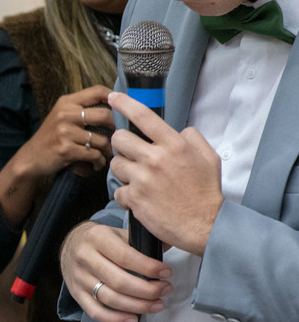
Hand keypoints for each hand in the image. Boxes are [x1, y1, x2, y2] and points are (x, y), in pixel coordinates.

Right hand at [0, 84, 112, 227]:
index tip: (123, 108)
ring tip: (104, 155)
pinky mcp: (66, 149)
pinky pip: (94, 154)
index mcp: (66, 102)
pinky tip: (95, 164)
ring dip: (107, 150)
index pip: (98, 91)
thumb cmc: (51, 139)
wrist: (30, 159)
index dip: (115, 98)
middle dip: (116, 128)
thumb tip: (116, 108)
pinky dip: (98, 162)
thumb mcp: (61, 117)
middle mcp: (65, 114)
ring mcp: (65, 132)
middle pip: (106, 115)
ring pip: (102, 139)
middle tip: (119, 137)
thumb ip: (82, 110)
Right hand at [60, 221, 172, 321]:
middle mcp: (85, 258)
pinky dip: (116, 319)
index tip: (166, 272)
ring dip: (138, 306)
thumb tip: (171, 244)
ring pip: (110, 298)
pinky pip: (95, 312)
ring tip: (157, 305)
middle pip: (119, 281)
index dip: (149, 268)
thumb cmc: (101, 240)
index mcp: (97, 238)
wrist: (70, 245)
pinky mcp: (76, 294)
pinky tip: (133, 318)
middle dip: (148, 290)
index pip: (126, 257)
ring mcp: (79, 278)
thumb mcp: (117, 231)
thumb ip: (141, 240)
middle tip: (165, 290)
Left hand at [107, 92, 223, 255]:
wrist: (204, 225)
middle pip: (119, 139)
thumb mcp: (209, 158)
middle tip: (131, 154)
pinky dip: (126, 195)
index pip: (143, 116)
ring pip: (115, 165)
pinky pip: (118, 190)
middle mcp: (156, 159)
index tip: (113, 97)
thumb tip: (177, 130)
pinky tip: (140, 199)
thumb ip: (192, 138)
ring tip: (139, 179)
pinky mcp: (134, 198)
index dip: (124, 103)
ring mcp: (142, 179)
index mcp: (174, 145)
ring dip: (123, 171)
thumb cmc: (205, 192)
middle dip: (121, 145)